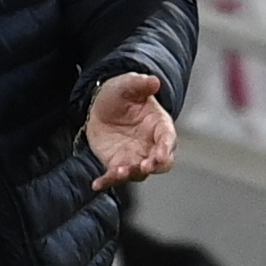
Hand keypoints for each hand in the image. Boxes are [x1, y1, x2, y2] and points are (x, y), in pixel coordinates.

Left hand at [87, 72, 176, 193]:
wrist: (102, 106)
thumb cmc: (121, 94)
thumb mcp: (127, 84)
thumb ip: (140, 83)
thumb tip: (154, 81)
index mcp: (159, 125)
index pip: (168, 139)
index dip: (166, 148)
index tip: (161, 156)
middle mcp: (151, 145)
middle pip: (160, 162)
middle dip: (154, 166)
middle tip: (146, 167)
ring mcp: (135, 157)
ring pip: (138, 172)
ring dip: (131, 174)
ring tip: (119, 172)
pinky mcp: (117, 164)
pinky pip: (113, 177)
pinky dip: (107, 182)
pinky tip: (97, 184)